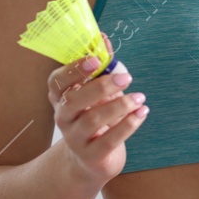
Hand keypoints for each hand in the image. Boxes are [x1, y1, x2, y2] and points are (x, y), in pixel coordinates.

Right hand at [47, 32, 146, 185]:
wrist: (93, 160)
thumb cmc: (96, 118)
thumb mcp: (98, 92)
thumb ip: (101, 68)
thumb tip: (104, 38)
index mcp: (62, 98)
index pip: (56, 82)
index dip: (73, 70)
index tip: (96, 60)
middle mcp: (63, 117)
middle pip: (74, 100)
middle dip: (101, 86)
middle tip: (126, 77)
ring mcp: (75, 139)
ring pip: (92, 120)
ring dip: (120, 106)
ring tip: (140, 97)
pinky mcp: (91, 156)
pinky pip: (108, 140)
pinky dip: (128, 125)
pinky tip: (142, 113)